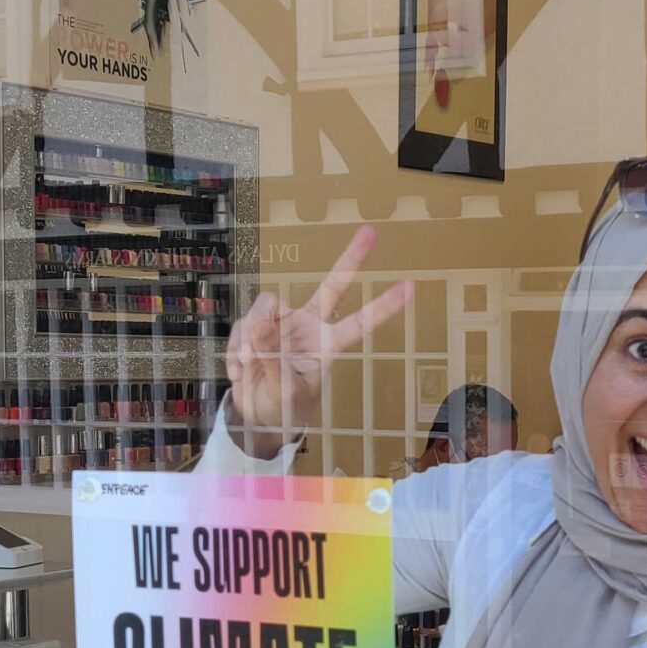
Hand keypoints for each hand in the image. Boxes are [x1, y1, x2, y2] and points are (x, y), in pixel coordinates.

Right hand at [224, 226, 410, 453]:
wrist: (256, 416)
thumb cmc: (283, 408)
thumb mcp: (284, 392)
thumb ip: (275, 359)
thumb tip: (260, 324)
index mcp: (327, 346)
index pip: (360, 323)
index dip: (383, 306)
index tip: (410, 286)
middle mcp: (309, 326)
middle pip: (333, 287)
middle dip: (351, 259)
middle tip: (371, 231)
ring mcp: (282, 323)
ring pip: (266, 307)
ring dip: (252, 338)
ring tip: (249, 366)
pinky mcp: (255, 325)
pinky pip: (242, 325)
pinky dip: (236, 351)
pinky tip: (240, 371)